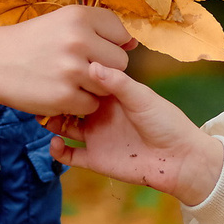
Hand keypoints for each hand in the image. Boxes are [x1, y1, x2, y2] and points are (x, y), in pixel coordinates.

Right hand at [0, 6, 134, 116]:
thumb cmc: (31, 42)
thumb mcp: (62, 22)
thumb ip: (99, 29)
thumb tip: (133, 43)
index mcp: (79, 17)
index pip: (121, 34)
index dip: (108, 46)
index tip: (87, 49)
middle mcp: (78, 40)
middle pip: (121, 63)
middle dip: (105, 69)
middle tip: (77, 67)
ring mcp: (71, 70)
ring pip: (108, 86)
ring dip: (93, 88)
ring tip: (68, 80)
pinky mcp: (64, 96)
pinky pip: (91, 105)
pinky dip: (79, 104)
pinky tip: (60, 92)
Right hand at [50, 65, 223, 205]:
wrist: (180, 159)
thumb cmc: (166, 123)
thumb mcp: (142, 97)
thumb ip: (117, 83)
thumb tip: (92, 64)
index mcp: (113, 95)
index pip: (85, 82)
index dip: (70, 75)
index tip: (55, 68)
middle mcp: (101, 114)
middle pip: (70, 103)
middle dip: (56, 98)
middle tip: (43, 93)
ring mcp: (97, 136)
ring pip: (65, 128)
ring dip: (52, 122)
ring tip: (44, 117)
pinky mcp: (95, 158)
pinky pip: (70, 156)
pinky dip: (57, 150)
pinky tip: (54, 143)